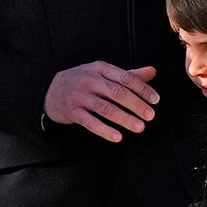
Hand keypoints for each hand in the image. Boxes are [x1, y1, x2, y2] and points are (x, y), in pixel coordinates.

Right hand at [44, 62, 159, 142]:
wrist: (51, 90)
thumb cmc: (83, 81)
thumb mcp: (103, 73)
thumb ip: (128, 74)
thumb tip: (153, 71)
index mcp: (100, 68)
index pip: (126, 78)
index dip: (143, 89)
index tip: (156, 100)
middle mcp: (90, 80)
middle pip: (117, 93)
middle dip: (136, 105)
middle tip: (150, 116)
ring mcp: (80, 96)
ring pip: (106, 108)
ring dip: (125, 119)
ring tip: (140, 128)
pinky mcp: (72, 111)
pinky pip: (90, 122)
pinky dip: (105, 130)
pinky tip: (118, 137)